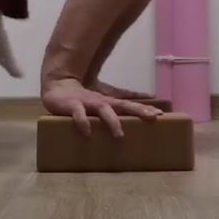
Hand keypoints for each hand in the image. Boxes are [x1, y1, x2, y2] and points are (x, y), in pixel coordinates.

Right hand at [42, 77, 161, 137]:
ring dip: (112, 121)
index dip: (144, 108)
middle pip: (122, 104)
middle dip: (137, 110)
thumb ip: (123, 98)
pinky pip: (78, 114)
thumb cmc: (85, 96)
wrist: (58, 84)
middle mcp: (101, 101)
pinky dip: (83, 122)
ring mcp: (87, 102)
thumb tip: (146, 99)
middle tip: (152, 117)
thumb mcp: (105, 97)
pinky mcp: (72, 106)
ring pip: (103, 109)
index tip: (160, 115)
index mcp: (109, 101)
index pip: (130, 103)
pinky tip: (87, 132)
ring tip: (120, 135)